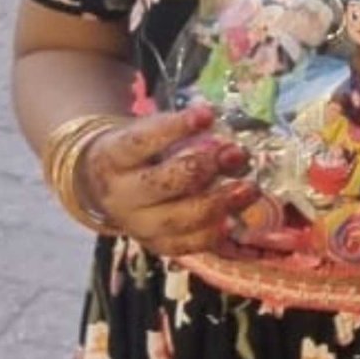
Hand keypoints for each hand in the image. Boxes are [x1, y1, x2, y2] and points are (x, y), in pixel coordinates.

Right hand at [78, 104, 258, 255]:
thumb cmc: (141, 150)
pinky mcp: (156, 244)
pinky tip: (235, 221)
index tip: (207, 113)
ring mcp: (137, 225)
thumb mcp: (148, 132)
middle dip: (202, 168)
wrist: (109, 186)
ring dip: (219, 203)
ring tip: (250, 188)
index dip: (173, 128)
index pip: (140, 142)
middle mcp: (121, 195)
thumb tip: (226, 134)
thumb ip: (181, 131)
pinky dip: (212, 234)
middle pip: (161, 184)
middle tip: (236, 153)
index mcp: (113, 158)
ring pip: (178, 220)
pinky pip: (186, 245)